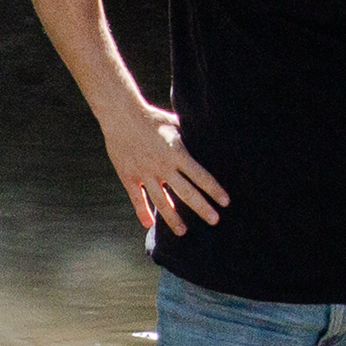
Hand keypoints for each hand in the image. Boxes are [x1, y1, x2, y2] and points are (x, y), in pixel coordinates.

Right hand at [98, 106, 226, 236]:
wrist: (120, 114)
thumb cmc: (151, 117)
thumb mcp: (175, 123)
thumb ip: (189, 136)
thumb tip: (209, 138)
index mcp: (177, 153)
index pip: (200, 176)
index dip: (214, 189)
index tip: (225, 202)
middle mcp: (162, 166)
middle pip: (186, 192)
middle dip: (202, 208)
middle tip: (214, 220)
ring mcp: (145, 172)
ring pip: (161, 201)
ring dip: (173, 218)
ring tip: (183, 231)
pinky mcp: (129, 175)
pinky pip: (137, 198)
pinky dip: (142, 212)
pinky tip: (149, 224)